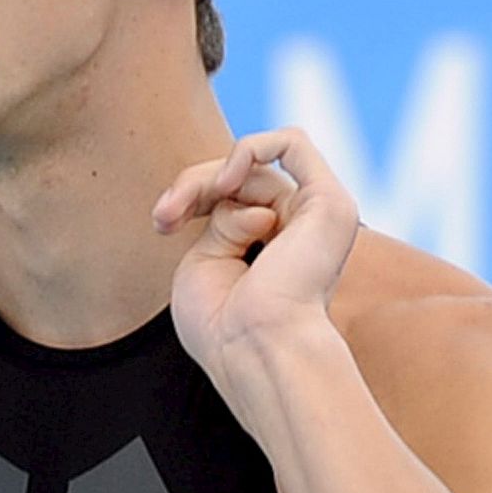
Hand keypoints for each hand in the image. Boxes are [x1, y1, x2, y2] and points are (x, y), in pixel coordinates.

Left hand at [154, 128, 358, 382]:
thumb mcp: (206, 262)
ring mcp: (318, 215)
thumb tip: (238, 193)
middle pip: (241, 176)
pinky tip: (225, 183)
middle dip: (193, 184)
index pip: (233, 195)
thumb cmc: (223, 326)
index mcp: (276, 249)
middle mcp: (303, 231)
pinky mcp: (330, 204)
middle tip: (163, 217)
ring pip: (255, 163)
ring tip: (179, 210)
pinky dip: (249, 150)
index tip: (161, 223)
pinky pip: (292, 143)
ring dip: (206, 178)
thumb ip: (221, 220)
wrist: (255, 349)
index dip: (191, 195)